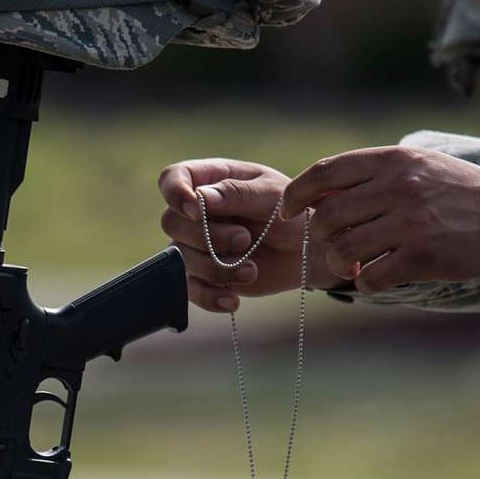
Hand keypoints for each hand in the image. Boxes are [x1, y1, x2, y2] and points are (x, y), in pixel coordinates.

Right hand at [158, 158, 340, 312]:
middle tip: (244, 239)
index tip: (196, 210)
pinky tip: (232, 300)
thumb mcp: (271, 195)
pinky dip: (209, 297)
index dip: (175, 193)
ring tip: (251, 271)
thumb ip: (237, 193)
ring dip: (215, 267)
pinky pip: (189, 289)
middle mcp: (197, 212)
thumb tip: (200, 198)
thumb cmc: (291, 213)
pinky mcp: (204, 275)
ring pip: (180, 258)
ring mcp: (197, 245)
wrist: (307, 252)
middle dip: (206, 236)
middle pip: (172, 222)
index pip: (173, 178)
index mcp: (210, 180)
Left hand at [280, 141, 479, 293]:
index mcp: (392, 160)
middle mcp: (398, 186)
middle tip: (330, 246)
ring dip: (338, 264)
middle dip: (319, 237)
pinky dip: (364, 283)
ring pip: (342, 249)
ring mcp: (410, 222)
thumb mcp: (416, 165)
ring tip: (351, 265)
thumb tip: (317, 193)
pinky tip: (376, 278)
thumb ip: (371, 175)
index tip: (287, 211)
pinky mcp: (423, 256)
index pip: (325, 172)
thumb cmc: (457, 191)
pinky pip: (370, 278)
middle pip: (326, 216)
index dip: (296, 194)